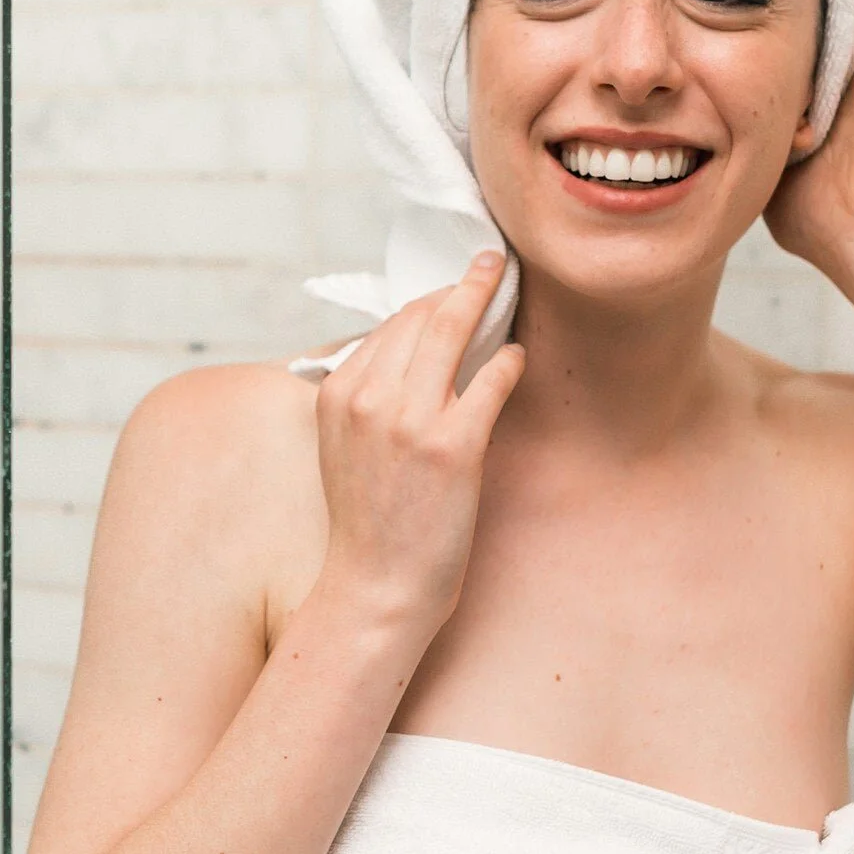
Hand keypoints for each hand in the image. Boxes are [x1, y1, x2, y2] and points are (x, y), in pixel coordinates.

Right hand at [313, 253, 524, 631]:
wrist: (376, 586)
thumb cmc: (368, 522)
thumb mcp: (343, 447)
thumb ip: (365, 398)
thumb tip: (408, 356)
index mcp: (337, 394)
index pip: (389, 325)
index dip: (428, 300)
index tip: (451, 288)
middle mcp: (369, 398)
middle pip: (422, 316)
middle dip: (460, 285)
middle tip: (489, 267)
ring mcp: (411, 420)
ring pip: (455, 332)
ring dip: (486, 301)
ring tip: (506, 287)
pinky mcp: (453, 446)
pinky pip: (491, 379)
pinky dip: (508, 361)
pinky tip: (516, 358)